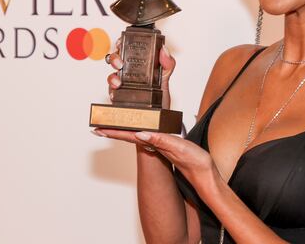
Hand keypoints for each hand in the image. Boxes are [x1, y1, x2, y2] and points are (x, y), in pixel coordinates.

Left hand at [95, 128, 218, 191]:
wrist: (207, 181)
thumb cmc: (195, 165)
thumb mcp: (178, 149)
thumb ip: (160, 141)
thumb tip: (140, 134)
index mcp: (155, 146)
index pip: (130, 136)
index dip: (114, 132)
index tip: (97, 128)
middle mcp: (155, 148)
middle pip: (131, 136)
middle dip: (116, 130)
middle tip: (101, 124)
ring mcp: (161, 150)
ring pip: (140, 137)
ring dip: (128, 130)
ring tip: (118, 123)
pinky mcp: (169, 150)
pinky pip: (151, 138)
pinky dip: (143, 132)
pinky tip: (144, 131)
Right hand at [104, 36, 174, 109]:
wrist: (159, 113)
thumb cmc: (160, 95)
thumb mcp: (166, 77)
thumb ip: (167, 63)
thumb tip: (164, 50)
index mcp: (137, 63)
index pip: (126, 48)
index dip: (121, 43)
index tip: (122, 42)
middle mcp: (128, 71)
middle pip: (115, 59)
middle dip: (115, 58)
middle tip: (120, 63)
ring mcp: (122, 83)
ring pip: (111, 74)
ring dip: (112, 76)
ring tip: (118, 81)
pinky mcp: (119, 96)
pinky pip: (112, 91)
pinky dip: (113, 89)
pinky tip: (118, 89)